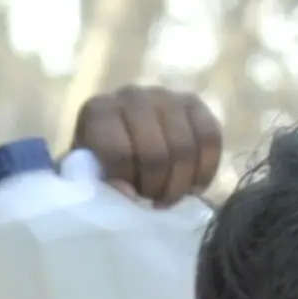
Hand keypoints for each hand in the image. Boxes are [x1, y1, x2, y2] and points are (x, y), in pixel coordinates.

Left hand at [70, 85, 224, 203]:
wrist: (119, 146)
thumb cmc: (97, 168)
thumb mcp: (87, 180)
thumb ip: (99, 189)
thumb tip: (130, 194)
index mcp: (98, 112)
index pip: (118, 153)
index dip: (128, 184)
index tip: (130, 198)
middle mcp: (132, 96)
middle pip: (156, 154)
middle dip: (157, 188)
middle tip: (153, 202)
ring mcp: (166, 95)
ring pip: (185, 148)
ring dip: (180, 184)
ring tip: (169, 197)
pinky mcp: (193, 102)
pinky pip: (210, 138)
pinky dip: (205, 170)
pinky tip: (193, 187)